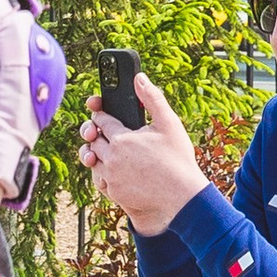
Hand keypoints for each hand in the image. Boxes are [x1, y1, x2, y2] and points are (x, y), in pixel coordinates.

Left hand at [80, 72, 207, 236]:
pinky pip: (99, 179)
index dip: (99, 112)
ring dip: (96, 152)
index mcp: (122, 138)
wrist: (183, 197)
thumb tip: (139, 78)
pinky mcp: (113, 192)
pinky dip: (101, 172)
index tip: (98, 108)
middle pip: (92, 139)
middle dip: (94, 131)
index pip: (101, 119)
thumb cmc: (179, 160)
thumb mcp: (169, 124)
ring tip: (105, 149)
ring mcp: (111, 177)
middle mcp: (111, 158)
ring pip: (92, 159)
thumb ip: (152, 98)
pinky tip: (111, 168)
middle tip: (98, 129)